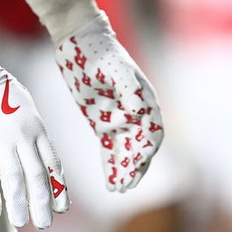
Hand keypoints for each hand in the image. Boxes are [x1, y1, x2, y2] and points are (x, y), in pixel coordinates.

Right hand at [0, 62, 68, 228]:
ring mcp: (1, 139)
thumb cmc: (1, 87)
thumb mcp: (27, 106)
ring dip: (20, 202)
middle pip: (37, 174)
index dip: (57, 187)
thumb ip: (32, 130)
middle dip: (42, 201)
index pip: (52, 163)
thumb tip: (39, 151)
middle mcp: (23, 135)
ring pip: (14, 176)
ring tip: (23, 222)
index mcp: (37, 127)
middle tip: (45, 222)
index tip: (61, 207)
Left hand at [54, 23, 163, 191]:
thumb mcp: (113, 66)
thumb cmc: (99, 51)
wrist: (79, 42)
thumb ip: (127, 86)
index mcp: (144, 99)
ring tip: (118, 190)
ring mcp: (120, 118)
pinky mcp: (103, 122)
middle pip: (139, 146)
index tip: (136, 163)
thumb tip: (139, 109)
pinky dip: (111, 165)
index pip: (152, 131)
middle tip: (125, 186)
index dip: (146, 149)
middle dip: (134, 168)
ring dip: (124, 171)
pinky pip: (109, 149)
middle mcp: (136, 112)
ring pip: (125, 152)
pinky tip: (110, 181)